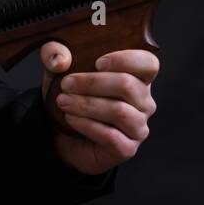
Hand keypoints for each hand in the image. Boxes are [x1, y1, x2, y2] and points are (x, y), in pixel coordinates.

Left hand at [40, 41, 159, 175]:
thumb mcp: (58, 72)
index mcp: (137, 79)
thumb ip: (55, 55)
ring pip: (119, 111)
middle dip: (92, 83)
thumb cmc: (71, 99)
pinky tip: (70, 119)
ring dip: (86, 104)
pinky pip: (111, 135)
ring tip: (63, 102)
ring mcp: (138, 127)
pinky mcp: (127, 149)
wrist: (61, 136)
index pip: (148, 63)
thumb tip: (59, 59)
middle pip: (127, 85)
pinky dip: (87, 125)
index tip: (97, 62)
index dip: (126, 59)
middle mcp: (143, 103)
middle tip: (66, 84)